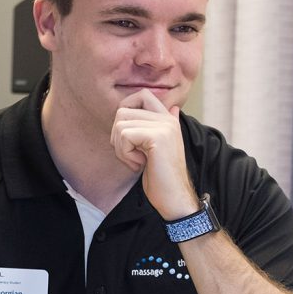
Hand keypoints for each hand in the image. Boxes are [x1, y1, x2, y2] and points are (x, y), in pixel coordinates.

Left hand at [110, 89, 198, 219]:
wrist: (175, 199)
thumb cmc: (162, 179)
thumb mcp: (156, 149)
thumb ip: (159, 128)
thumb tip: (172, 107)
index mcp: (168, 119)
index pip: (141, 95)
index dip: (126, 109)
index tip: (129, 137)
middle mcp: (167, 118)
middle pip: (123, 109)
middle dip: (118, 135)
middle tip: (130, 154)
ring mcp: (164, 126)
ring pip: (120, 123)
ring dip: (120, 147)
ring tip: (136, 161)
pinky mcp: (157, 137)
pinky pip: (124, 135)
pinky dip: (124, 153)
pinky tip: (139, 164)